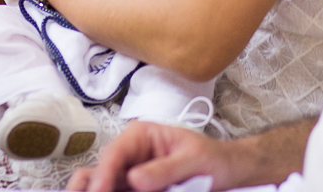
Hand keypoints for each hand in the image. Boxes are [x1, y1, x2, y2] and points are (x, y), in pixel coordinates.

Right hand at [67, 122, 241, 191]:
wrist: (227, 172)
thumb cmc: (213, 159)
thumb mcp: (194, 160)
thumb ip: (166, 168)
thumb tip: (134, 178)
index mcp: (141, 136)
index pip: (115, 153)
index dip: (103, 174)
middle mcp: (130, 154)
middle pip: (102, 170)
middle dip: (95, 186)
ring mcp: (130, 174)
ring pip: (103, 184)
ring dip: (99, 191)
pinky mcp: (135, 191)